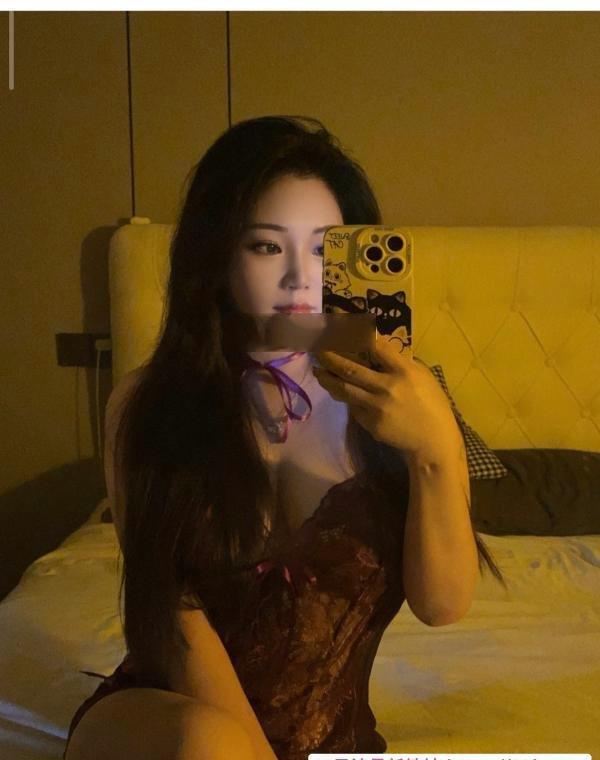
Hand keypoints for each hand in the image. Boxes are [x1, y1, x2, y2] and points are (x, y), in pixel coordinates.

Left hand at [312, 333, 462, 462]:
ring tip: (317, 369)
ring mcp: (376, 407)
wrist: (433, 441)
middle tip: (316, 348)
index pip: (375, 346)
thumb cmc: (432, 404)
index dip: (354, 332)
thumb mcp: (422, 376)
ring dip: (327, 378)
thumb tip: (375, 349)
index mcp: (404, 371)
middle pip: (350, 369)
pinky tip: (338, 389)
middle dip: (329, 356)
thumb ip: (399, 362)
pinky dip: (345, 396)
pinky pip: (352, 406)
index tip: (338, 322)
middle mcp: (387, 387)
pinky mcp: (370, 424)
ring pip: (344, 389)